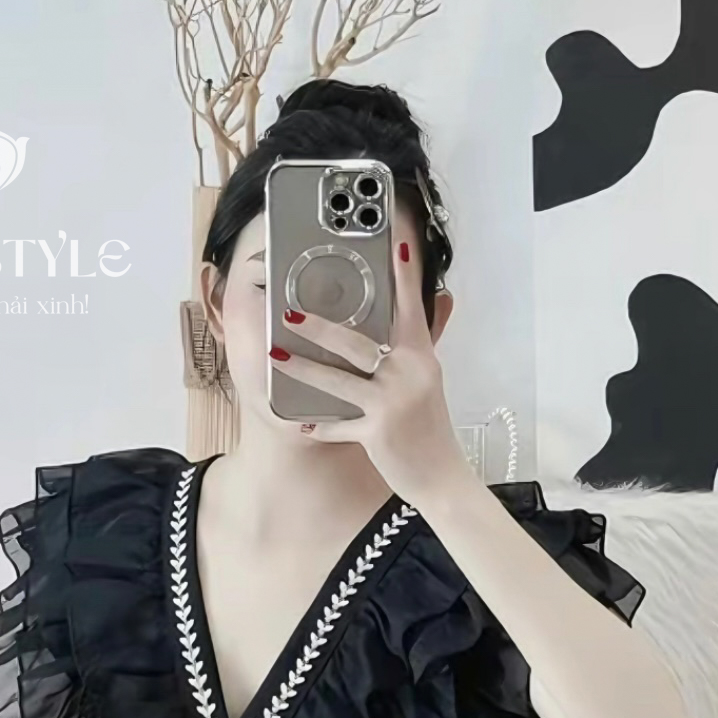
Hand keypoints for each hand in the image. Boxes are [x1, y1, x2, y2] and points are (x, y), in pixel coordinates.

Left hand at [270, 239, 467, 503]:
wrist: (442, 476)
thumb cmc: (430, 427)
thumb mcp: (428, 381)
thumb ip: (421, 344)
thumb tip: (439, 302)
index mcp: (420, 357)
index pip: (411, 307)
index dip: (404, 274)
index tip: (396, 240)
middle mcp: (407, 374)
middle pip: (358, 343)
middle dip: (320, 327)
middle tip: (290, 313)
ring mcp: (391, 404)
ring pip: (339, 381)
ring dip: (303, 369)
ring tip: (275, 355)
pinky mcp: (378, 433)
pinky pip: (339, 426)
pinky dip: (320, 426)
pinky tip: (300, 424)